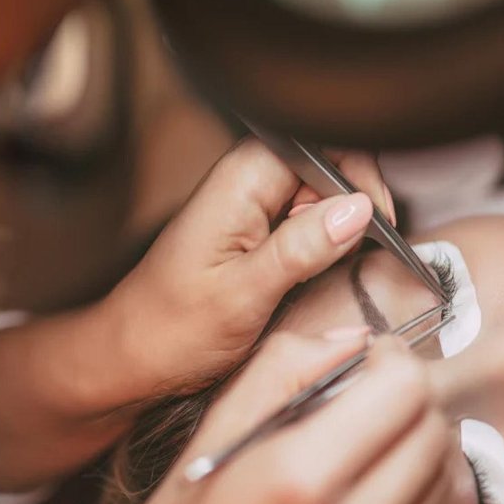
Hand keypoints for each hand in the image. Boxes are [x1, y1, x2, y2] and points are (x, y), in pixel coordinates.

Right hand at [79, 330, 453, 503]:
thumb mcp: (208, 439)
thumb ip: (280, 372)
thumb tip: (351, 341)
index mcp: (293, 479)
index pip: (402, 392)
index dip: (392, 359)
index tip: (367, 357)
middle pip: (432, 429)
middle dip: (410, 393)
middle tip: (371, 388)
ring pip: (440, 473)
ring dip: (417, 436)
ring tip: (370, 431)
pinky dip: (411, 482)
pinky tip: (368, 476)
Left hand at [109, 137, 394, 396]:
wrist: (129, 358)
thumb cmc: (169, 329)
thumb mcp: (245, 295)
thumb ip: (303, 248)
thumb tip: (358, 209)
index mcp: (241, 180)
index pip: (324, 144)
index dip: (358, 179)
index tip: (373, 224)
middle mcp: (246, 182)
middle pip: (328, 166)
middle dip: (350, 209)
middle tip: (343, 258)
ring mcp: (250, 206)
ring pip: (321, 197)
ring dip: (335, 233)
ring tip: (314, 274)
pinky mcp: (255, 232)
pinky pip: (305, 224)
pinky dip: (319, 248)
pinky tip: (307, 277)